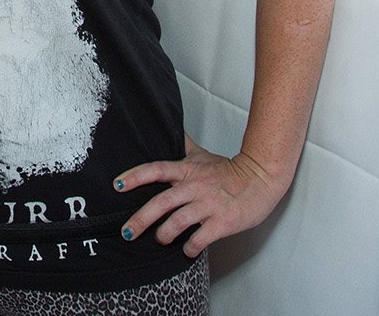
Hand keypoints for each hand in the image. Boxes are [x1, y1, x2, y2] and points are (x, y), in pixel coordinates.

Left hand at [113, 137, 288, 256]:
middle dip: (141, 219)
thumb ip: (183, 146)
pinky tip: (187, 250)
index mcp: (188, 170)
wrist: (261, 178)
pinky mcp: (223, 222)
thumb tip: (170, 127)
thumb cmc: (229, 170)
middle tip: (127, 232)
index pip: (156, 170)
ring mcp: (209, 204)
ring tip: (161, 239)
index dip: (135, 176)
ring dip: (165, 234)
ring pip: (178, 222)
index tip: (117, 185)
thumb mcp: (202, 155)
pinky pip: (200, 238)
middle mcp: (195, 186)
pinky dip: (190, 247)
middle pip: (162, 202)